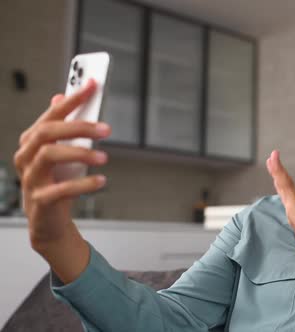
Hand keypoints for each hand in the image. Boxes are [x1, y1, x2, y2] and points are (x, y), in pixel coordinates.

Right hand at [13, 79, 109, 249]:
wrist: (48, 221)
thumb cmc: (56, 182)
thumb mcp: (62, 153)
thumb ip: (62, 128)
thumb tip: (60, 96)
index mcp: (32, 141)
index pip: (51, 114)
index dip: (71, 99)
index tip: (92, 84)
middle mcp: (26, 156)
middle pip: (48, 132)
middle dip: (78, 126)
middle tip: (106, 129)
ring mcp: (30, 179)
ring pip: (49, 155)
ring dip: (81, 153)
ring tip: (104, 157)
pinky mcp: (40, 200)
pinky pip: (60, 189)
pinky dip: (83, 184)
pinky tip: (101, 181)